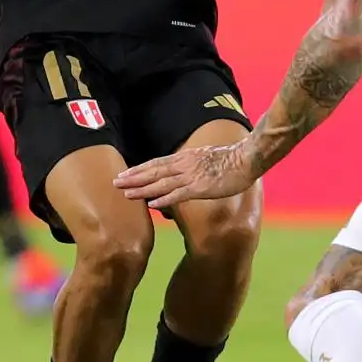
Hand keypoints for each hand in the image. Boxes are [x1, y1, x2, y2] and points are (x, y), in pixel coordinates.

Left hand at [115, 141, 259, 209]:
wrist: (246, 158)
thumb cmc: (230, 159)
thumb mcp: (205, 157)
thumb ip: (191, 165)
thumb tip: (181, 172)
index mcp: (184, 158)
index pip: (156, 164)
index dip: (139, 170)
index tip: (124, 174)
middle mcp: (184, 165)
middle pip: (153, 172)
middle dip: (134, 178)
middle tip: (115, 183)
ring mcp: (191, 176)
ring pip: (161, 183)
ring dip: (142, 189)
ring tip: (126, 194)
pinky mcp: (200, 188)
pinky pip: (178, 194)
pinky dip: (163, 198)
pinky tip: (151, 204)